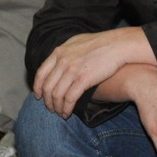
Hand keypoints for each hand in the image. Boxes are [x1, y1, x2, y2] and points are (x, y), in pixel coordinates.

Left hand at [34, 27, 149, 115]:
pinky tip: (68, 113)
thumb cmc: (102, 43)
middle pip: (47, 86)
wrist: (118, 45)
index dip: (38, 87)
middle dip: (47, 101)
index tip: (39, 96)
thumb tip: (58, 58)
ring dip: (56, 107)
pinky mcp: (83, 79)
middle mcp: (62, 60)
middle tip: (51, 109)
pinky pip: (69, 99)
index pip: (41, 73)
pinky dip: (66, 108)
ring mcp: (71, 70)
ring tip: (60, 113)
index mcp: (59, 52)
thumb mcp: (77, 42)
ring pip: (56, 95)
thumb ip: (65, 51)